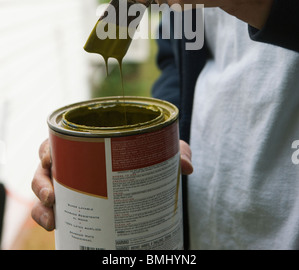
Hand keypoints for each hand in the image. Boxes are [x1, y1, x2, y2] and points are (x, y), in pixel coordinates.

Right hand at [30, 138, 192, 230]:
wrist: (145, 178)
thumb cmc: (144, 156)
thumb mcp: (159, 151)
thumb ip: (173, 152)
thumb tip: (186, 166)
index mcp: (84, 144)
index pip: (57, 141)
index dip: (48, 149)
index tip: (51, 159)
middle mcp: (72, 164)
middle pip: (44, 168)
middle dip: (41, 182)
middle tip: (51, 195)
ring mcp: (70, 186)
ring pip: (43, 192)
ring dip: (41, 206)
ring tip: (52, 217)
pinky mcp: (73, 206)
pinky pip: (52, 212)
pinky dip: (47, 220)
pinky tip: (55, 228)